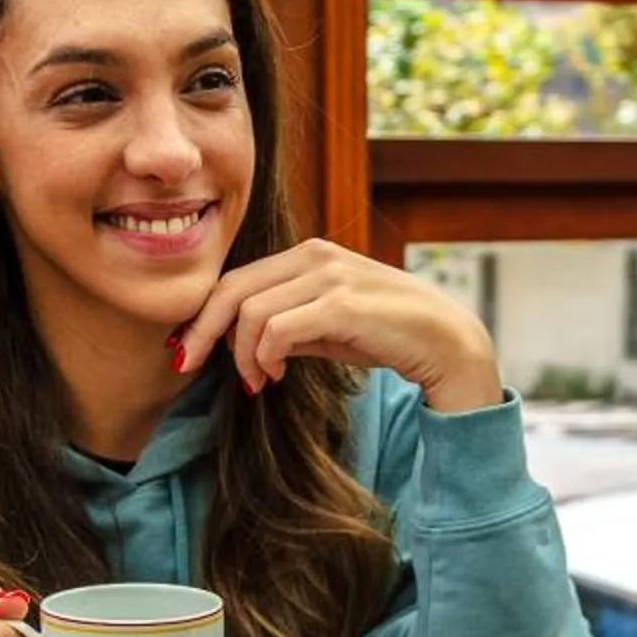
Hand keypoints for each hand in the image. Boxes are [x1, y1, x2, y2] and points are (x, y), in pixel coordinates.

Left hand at [171, 239, 501, 413]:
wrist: (448, 344)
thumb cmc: (389, 337)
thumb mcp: (329, 328)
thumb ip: (288, 325)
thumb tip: (244, 341)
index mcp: (309, 254)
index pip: (237, 278)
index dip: (205, 315)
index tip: (191, 350)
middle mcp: (315, 256)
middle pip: (232, 288)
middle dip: (203, 330)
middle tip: (188, 364)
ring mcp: (329, 276)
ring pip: (251, 312)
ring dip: (242, 355)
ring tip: (257, 382)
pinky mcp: (341, 304)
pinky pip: (277, 330)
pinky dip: (265, 357)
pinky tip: (277, 377)